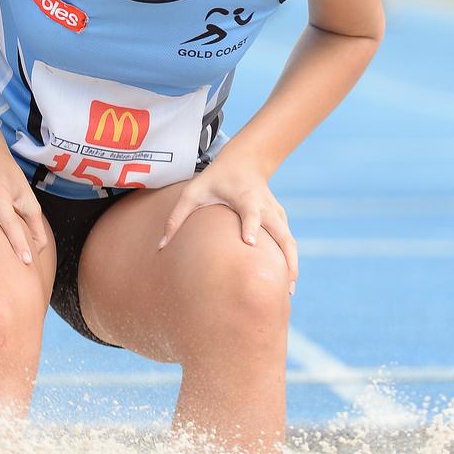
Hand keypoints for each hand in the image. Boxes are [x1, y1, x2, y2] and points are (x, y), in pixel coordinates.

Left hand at [157, 154, 298, 294]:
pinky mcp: (281, 219)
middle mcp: (265, 207)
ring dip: (291, 265)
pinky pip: (288, 242)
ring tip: (289, 292)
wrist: (245, 161)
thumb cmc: (215, 179)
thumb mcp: (192, 192)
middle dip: (285, 258)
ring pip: (289, 241)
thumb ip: (176, 217)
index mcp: (245, 198)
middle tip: (284, 285)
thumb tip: (161, 246)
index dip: (251, 227)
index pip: (250, 214)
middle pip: (281, 234)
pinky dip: (290, 261)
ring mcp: (276, 214)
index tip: (251, 243)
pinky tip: (287, 282)